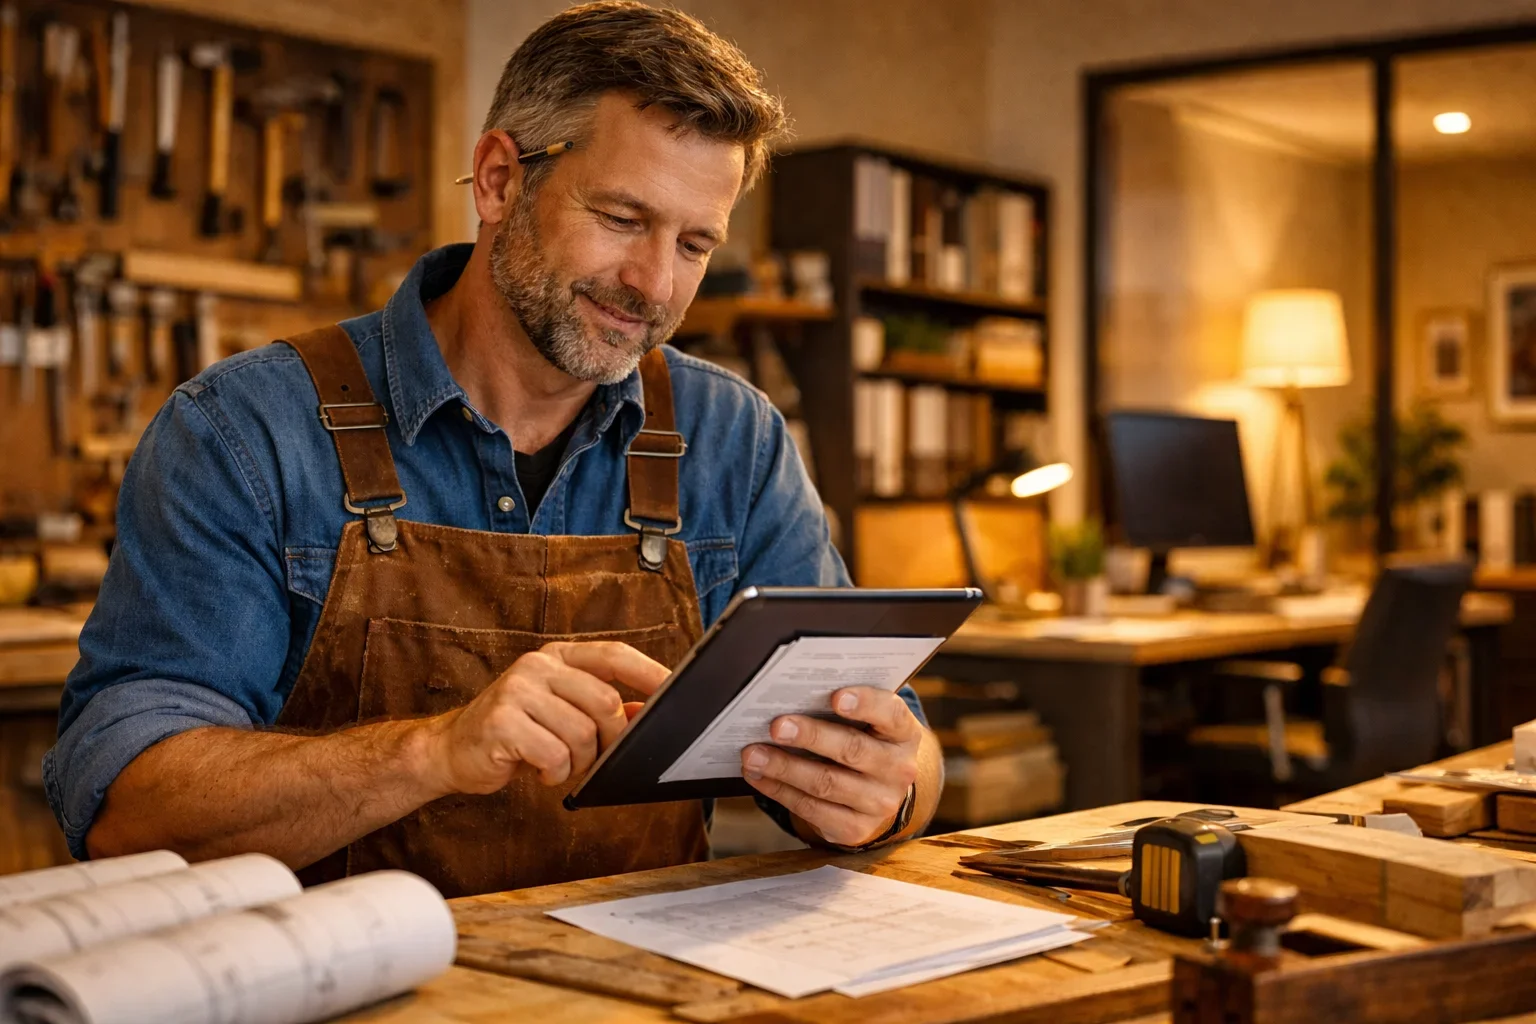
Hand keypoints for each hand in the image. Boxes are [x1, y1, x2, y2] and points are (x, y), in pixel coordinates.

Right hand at [427, 641, 668, 793]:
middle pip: (605, 702)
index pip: (613, 655)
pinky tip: (540, 771)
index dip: (647, 671)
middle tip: (595, 757)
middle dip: (611, 739)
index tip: (673, 688)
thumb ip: (600, 708)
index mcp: (556, 657)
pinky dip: (556, 774)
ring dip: (579, 762)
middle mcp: (537, 666)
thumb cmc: (512, 732)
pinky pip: (554, 755)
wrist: (451, 750)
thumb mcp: (558, 712)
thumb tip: (647, 712)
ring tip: (560, 764)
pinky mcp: (502, 722)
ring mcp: (517, 691)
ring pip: (582, 733)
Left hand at [740, 687, 921, 847]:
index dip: (865, 704)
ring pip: (827, 783)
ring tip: (753, 754)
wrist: (879, 791)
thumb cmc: (863, 740)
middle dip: (811, 736)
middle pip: (852, 750)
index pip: (891, 714)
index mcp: (904, 733)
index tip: (836, 696)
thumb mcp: (867, 722)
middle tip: (776, 726)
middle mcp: (899, 769)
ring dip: (784, 768)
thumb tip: (790, 696)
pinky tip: (758, 776)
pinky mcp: (855, 829)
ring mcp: (880, 803)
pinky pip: (812, 809)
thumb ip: (842, 707)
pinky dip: (780, 790)